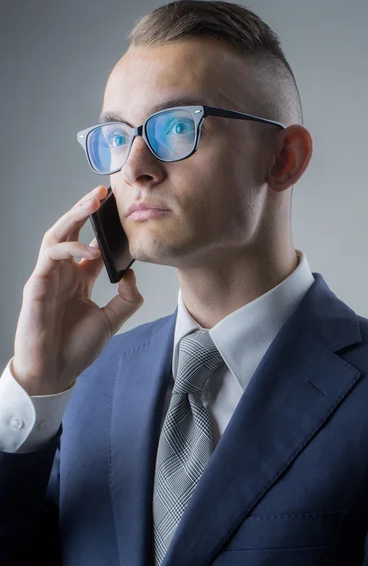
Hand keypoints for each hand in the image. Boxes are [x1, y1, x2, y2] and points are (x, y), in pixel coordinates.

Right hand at [12, 185, 143, 394]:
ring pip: (57, 236)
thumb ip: (126, 299)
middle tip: (102, 192)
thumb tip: (132, 274)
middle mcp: (64, 274)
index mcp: (80, 279)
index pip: (91, 244)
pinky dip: (69, 248)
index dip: (103, 227)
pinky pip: (50, 256)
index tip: (120, 210)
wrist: (54, 373)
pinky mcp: (37, 285)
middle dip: (85, 210)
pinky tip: (87, 250)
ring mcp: (49, 277)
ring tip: (92, 202)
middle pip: (72, 232)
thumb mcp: (111, 321)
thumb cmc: (75, 348)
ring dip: (74, 217)